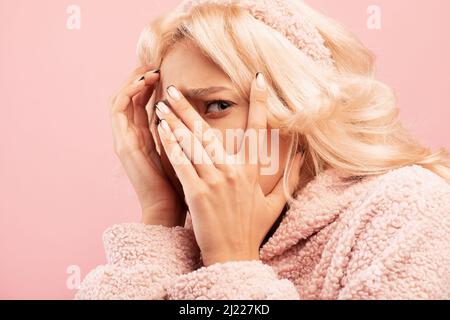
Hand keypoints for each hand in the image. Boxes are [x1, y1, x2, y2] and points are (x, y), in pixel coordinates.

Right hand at [109, 65, 186, 226]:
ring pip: (119, 100)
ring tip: (150, 70)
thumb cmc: (180, 182)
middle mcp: (130, 137)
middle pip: (126, 98)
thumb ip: (180, 132)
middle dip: (138, 78)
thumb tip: (195, 114)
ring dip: (133, 82)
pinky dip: (129, 92)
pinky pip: (119, 110)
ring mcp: (124, 140)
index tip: (162, 71)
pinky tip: (145, 83)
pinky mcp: (123, 144)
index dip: (147, 85)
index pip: (138, 103)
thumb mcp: (180, 150)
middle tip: (153, 64)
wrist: (168, 209)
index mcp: (143, 138)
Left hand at [154, 73, 303, 265]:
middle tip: (173, 90)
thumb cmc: (252, 230)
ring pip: (193, 144)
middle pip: (210, 131)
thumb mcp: (274, 204)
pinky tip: (161, 130)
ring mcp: (214, 181)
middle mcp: (233, 171)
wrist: (233, 256)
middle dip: (188, 108)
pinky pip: (182, 163)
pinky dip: (171, 145)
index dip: (260, 103)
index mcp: (252, 171)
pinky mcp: (197, 193)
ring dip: (175, 122)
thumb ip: (289, 177)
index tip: (258, 79)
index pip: (258, 130)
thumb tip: (302, 155)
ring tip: (160, 105)